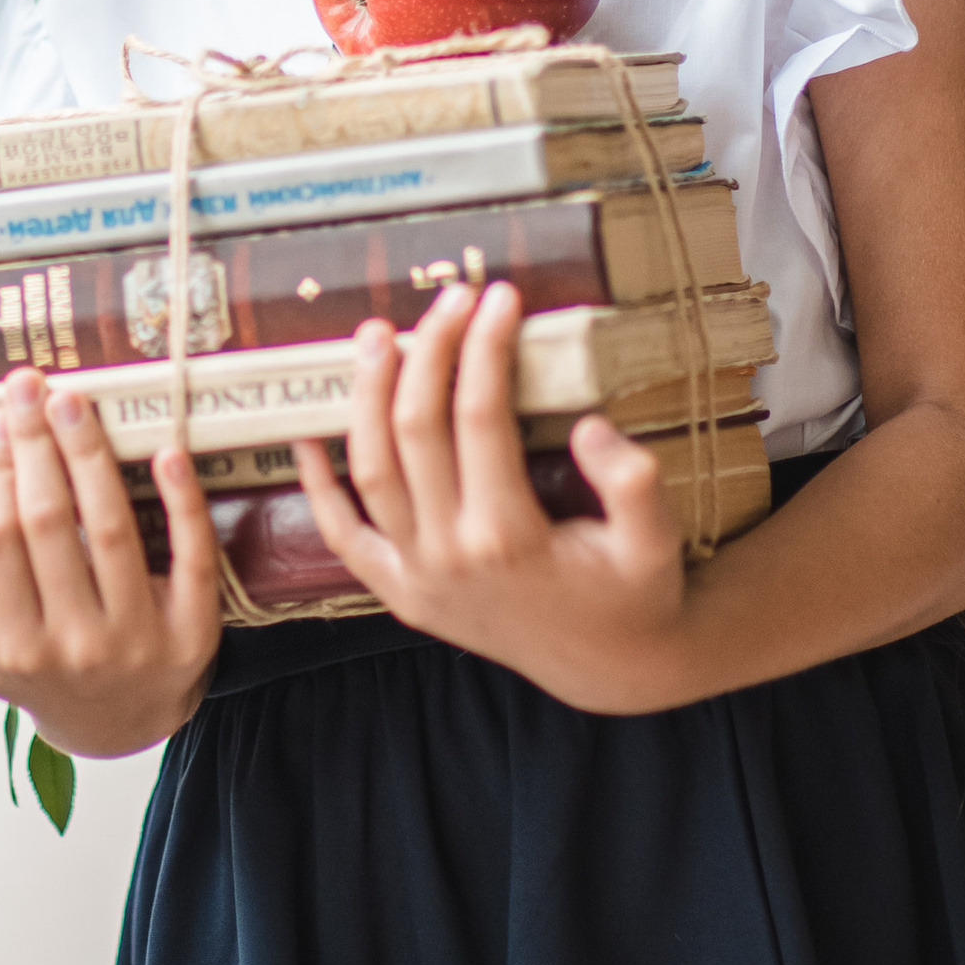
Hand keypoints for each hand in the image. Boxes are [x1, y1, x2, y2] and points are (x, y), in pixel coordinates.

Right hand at [0, 370, 224, 758]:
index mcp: (15, 646)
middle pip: (49, 525)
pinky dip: (180, 502)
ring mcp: (138, 639)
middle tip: (28, 384)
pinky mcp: (195, 633)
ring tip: (74, 401)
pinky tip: (166, 452)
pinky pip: (191, 558)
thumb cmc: (41, 670)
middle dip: (35, 446)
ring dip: (90, 455)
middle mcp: (76, 645)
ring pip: (111, 529)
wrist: (120, 725)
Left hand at [291, 280, 696, 712]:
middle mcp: (449, 555)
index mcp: (509, 537)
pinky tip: (308, 435)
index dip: (486, 347)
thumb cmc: (634, 594)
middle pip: (417, 429)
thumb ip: (633, 485)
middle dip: (430, 350)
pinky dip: (318, 486)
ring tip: (378, 334)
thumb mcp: (656, 545)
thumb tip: (591, 426)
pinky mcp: (399, 593)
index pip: (481, 417)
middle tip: (451, 297)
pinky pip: (342, 535)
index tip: (501, 295)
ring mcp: (415, 577)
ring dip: (367, 395)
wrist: (608, 669)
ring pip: (369, 469)